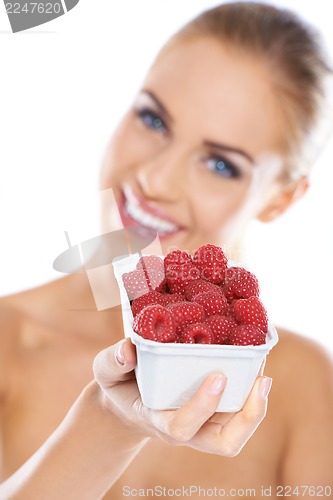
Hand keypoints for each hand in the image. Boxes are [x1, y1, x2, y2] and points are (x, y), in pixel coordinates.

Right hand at [93, 338, 270, 456]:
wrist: (128, 401)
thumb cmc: (118, 386)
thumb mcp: (105, 372)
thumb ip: (112, 361)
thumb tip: (128, 350)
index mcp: (158, 421)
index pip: (183, 426)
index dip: (203, 406)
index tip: (218, 376)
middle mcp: (187, 428)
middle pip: (226, 442)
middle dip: (249, 416)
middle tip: (261, 381)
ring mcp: (203, 424)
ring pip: (238, 431)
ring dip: (257, 406)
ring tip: (263, 372)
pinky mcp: (212, 413)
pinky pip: (238, 411)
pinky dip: (251, 392)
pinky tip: (253, 363)